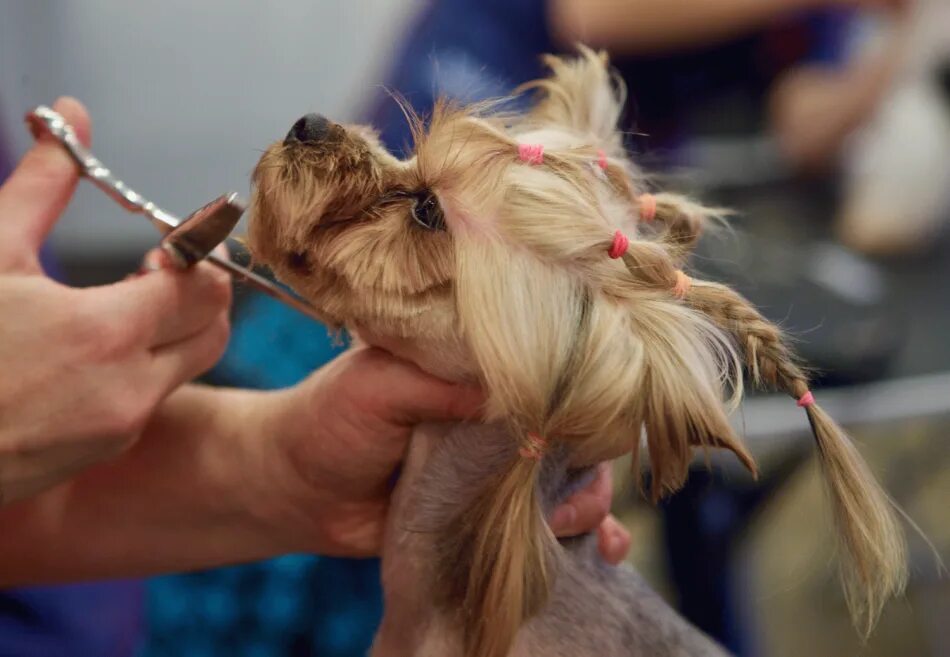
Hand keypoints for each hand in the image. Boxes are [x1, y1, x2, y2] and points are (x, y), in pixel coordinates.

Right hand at [0, 97, 231, 504]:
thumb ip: (41, 187)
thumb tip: (71, 115)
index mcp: (109, 333)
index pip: (208, 287)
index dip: (196, 256)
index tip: (167, 244)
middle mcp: (132, 388)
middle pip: (215, 329)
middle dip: (196, 294)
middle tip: (146, 274)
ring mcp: (121, 427)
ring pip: (187, 366)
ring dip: (173, 331)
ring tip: (111, 310)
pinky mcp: (104, 450)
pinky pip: (151, 399)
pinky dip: (142, 368)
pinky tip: (86, 354)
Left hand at [250, 347, 629, 561]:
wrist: (295, 492)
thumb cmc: (329, 421)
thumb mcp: (377, 383)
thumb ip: (441, 383)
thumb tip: (517, 392)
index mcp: (474, 368)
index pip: (548, 370)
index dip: (579, 394)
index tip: (589, 422)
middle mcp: (496, 412)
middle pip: (574, 428)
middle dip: (592, 460)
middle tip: (568, 492)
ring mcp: (497, 463)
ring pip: (574, 478)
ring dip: (591, 503)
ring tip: (569, 524)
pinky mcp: (490, 510)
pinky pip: (548, 522)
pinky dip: (585, 537)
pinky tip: (603, 554)